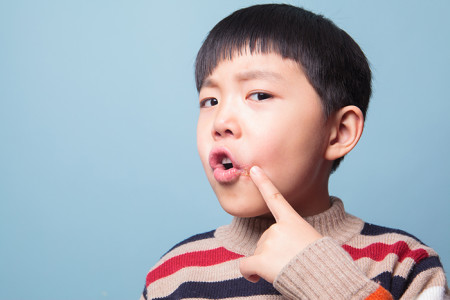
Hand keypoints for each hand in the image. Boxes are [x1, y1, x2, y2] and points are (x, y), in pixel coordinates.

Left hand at [239, 166, 322, 282]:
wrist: (325, 278)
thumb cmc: (322, 263)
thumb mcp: (311, 240)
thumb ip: (293, 236)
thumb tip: (280, 250)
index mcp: (292, 221)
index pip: (275, 197)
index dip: (264, 182)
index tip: (254, 168)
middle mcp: (277, 228)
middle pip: (265, 239)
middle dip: (273, 252)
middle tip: (291, 261)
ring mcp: (268, 243)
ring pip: (258, 254)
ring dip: (268, 264)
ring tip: (287, 269)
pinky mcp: (260, 260)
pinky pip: (245, 266)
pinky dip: (249, 273)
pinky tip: (256, 277)